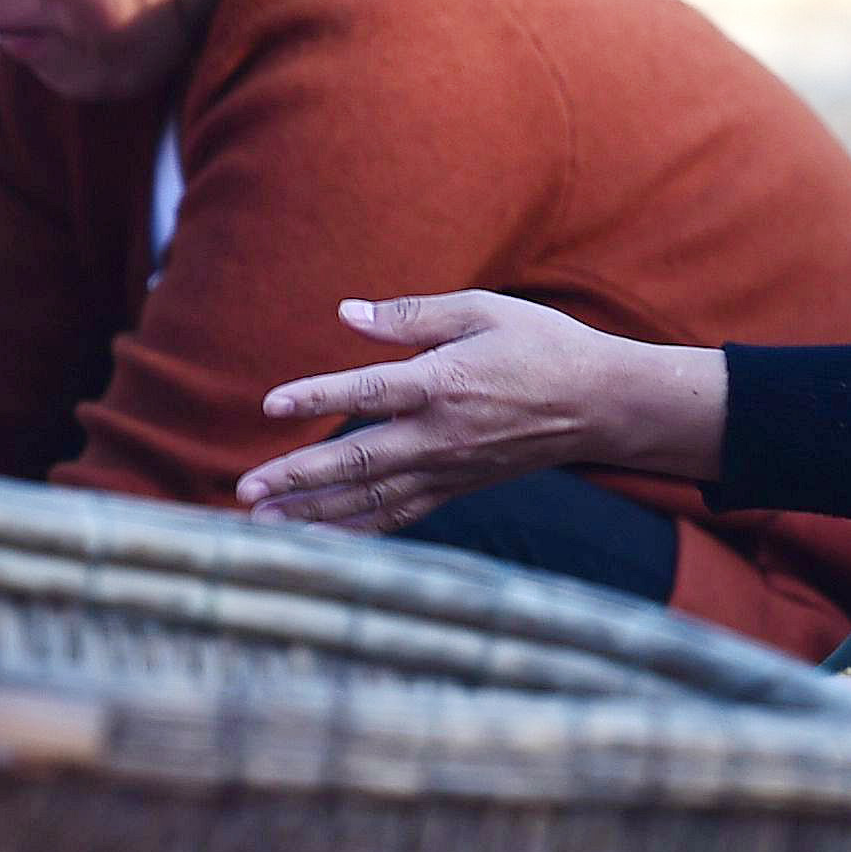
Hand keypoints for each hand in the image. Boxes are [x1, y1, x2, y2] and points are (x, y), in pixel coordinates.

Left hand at [237, 294, 720, 529]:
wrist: (604, 405)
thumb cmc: (542, 346)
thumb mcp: (482, 310)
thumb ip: (412, 315)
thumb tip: (348, 312)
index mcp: (444, 382)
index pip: (369, 391)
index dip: (319, 396)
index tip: (272, 404)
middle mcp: (442, 434)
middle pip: (358, 460)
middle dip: (298, 477)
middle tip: (247, 489)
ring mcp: (449, 469)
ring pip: (371, 499)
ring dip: (314, 514)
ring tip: (262, 524)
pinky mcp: (457, 489)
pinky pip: (398, 517)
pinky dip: (355, 532)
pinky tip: (316, 541)